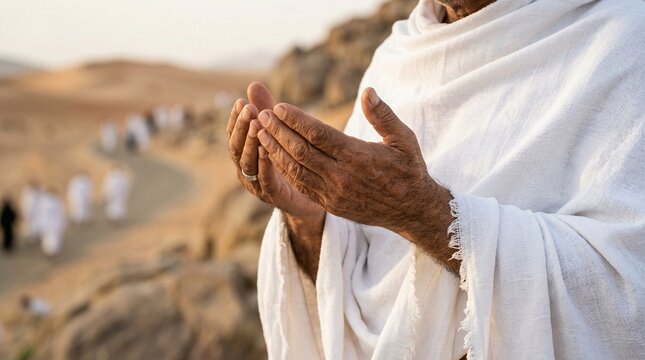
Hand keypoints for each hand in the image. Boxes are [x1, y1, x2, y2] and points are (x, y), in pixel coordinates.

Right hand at [226, 82, 324, 279]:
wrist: (307, 197)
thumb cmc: (290, 161)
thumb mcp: (278, 133)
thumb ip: (265, 111)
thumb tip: (253, 83)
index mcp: (244, 154)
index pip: (232, 133)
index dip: (236, 118)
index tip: (242, 101)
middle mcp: (245, 169)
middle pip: (235, 147)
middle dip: (241, 127)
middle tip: (249, 109)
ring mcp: (256, 184)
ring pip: (246, 163)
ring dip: (250, 142)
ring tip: (256, 125)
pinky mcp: (272, 194)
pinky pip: (265, 179)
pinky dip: (264, 164)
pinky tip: (268, 149)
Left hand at [256, 87, 456, 272]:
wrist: (411, 210)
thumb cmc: (409, 169)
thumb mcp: (404, 139)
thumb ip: (383, 116)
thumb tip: (368, 91)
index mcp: (358, 156)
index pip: (319, 134)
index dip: (295, 120)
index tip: (278, 107)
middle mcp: (342, 176)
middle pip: (301, 150)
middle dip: (278, 131)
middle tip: (261, 115)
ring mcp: (334, 193)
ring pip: (296, 169)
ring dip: (276, 150)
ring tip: (261, 132)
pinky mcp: (330, 204)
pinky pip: (301, 185)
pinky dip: (285, 170)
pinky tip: (273, 156)